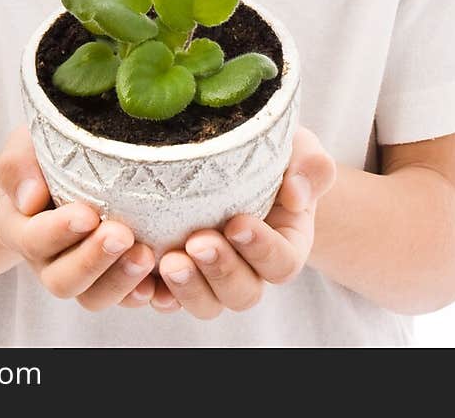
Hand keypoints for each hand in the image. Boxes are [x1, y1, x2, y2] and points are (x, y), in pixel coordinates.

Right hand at [0, 125, 156, 309]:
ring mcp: (78, 274)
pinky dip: (144, 294)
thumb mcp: (23, 149)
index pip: (33, 239)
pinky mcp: (110, 279)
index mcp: (20, 228)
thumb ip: (18, 166)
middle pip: (63, 280)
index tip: (88, 214)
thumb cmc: (40, 155)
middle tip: (123, 234)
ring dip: (120, 281)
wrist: (54, 174)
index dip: (60, 232)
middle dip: (94, 260)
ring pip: (93, 297)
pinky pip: (125, 299)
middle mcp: (46, 260)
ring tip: (147, 255)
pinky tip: (163, 284)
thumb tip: (31, 198)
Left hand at [149, 125, 336, 316]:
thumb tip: (296, 195)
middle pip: (242, 293)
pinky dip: (155, 294)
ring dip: (188, 288)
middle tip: (197, 242)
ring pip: (207, 304)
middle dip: (220, 271)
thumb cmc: (276, 153)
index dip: (261, 249)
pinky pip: (168, 297)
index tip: (238, 222)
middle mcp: (251, 269)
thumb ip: (311, 167)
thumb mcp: (301, 149)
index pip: (281, 262)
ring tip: (168, 261)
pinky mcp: (181, 273)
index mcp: (286, 245)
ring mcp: (214, 276)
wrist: (240, 156)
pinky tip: (143, 281)